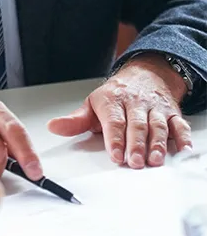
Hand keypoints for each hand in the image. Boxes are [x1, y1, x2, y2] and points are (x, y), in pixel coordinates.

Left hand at [48, 54, 192, 167]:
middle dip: (135, 144)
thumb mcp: (92, 105)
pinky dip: (182, 137)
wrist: (144, 74)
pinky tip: (182, 149)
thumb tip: (53, 127)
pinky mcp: (172, 113)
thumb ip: (75, 121)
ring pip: (157, 125)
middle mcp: (135, 103)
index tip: (114, 154)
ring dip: (157, 143)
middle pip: (136, 124)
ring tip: (154, 160)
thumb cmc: (115, 96)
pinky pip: (179, 125)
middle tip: (134, 162)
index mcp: (112, 100)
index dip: (114, 138)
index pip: (114, 120)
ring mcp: (154, 108)